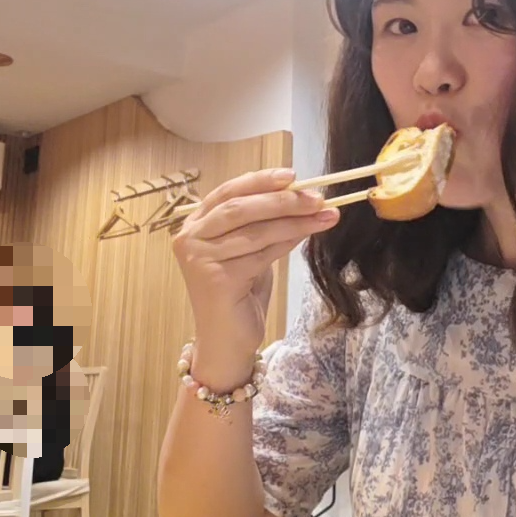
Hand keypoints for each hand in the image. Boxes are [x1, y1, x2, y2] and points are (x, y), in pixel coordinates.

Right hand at [171, 169, 338, 384]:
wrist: (227, 341)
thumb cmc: (240, 294)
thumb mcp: (252, 250)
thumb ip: (263, 223)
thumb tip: (301, 194)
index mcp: (195, 224)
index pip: (228, 191)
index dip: (261, 180)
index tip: (293, 174)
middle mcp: (189, 238)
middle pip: (240, 207)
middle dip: (282, 199)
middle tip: (317, 197)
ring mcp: (198, 259)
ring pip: (255, 230)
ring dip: (294, 220)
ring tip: (325, 214)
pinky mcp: (215, 279)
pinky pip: (261, 253)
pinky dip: (288, 241)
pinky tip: (308, 234)